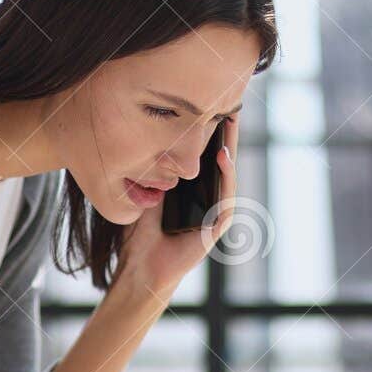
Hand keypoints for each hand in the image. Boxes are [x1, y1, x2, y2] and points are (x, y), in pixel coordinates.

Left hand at [111, 113, 239, 301]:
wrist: (140, 267)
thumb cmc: (139, 234)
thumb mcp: (144, 192)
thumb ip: (152, 171)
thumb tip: (149, 137)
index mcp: (191, 192)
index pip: (202, 157)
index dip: (207, 133)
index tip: (208, 104)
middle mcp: (206, 200)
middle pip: (219, 160)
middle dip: (224, 133)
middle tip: (230, 103)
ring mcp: (214, 212)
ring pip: (226, 174)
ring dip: (230, 147)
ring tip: (231, 122)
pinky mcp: (217, 226)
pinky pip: (224, 196)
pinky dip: (226, 176)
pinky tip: (223, 156)